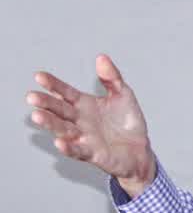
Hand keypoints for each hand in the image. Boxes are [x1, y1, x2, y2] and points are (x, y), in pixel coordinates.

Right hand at [27, 54, 156, 196]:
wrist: (140, 150)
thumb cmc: (127, 122)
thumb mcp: (123, 95)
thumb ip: (112, 78)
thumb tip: (101, 58)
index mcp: (84, 104)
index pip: (65, 92)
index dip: (53, 85)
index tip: (39, 76)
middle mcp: (79, 120)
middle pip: (59, 110)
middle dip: (46, 103)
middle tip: (32, 97)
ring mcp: (84, 137)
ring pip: (63, 129)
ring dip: (50, 123)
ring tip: (37, 116)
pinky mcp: (92, 154)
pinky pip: (78, 151)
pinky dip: (68, 147)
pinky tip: (59, 142)